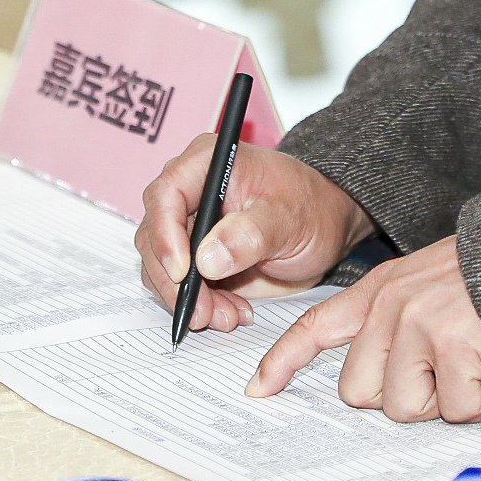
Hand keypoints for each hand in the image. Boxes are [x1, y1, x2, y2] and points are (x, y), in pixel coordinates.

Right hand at [134, 139, 373, 333]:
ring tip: (228, 316)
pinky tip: (232, 312)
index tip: (184, 272)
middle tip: (204, 312)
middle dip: (176, 282)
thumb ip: (251, 234)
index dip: (166, 235)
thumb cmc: (311, 207)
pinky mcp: (195, 258)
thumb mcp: (289, 218)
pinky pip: (180, 287)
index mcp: (207, 163)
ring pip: (163, 268)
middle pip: (155, 237)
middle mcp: (189, 192)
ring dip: (189, 300)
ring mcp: (189, 227)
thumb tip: (207, 259)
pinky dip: (201, 305)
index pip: (166, 195)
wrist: (325, 227)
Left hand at [247, 236, 480, 423]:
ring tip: (472, 368)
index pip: (316, 325)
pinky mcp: (451, 342)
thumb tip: (381, 386)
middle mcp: (390, 304)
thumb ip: (398, 323)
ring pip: (403, 405)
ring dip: (444, 401)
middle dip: (401, 398)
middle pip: (358, 390)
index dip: (284, 360)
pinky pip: (452, 408)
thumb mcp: (431, 284)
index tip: (259, 388)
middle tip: (441, 378)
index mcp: (381, 289)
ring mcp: (418, 322)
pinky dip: (479, 404)